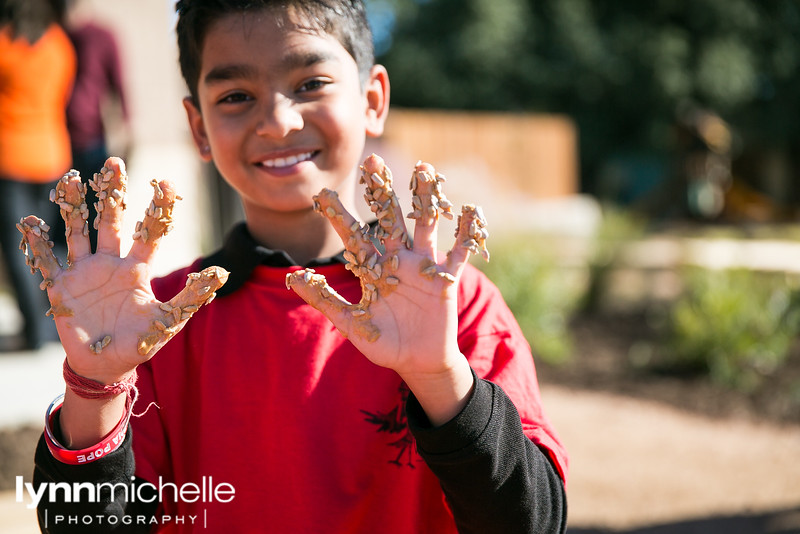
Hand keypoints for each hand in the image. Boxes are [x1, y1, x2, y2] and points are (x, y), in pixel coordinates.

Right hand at [17, 157, 226, 384]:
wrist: (106, 365)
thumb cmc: (139, 341)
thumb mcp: (168, 320)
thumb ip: (192, 297)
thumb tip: (222, 273)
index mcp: (137, 268)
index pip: (149, 231)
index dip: (157, 208)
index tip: (166, 182)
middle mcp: (111, 263)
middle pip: (112, 221)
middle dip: (113, 194)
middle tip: (115, 163)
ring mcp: (84, 271)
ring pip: (78, 232)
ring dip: (75, 208)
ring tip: (73, 180)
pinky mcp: (61, 286)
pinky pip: (47, 260)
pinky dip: (38, 243)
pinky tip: (31, 223)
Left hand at [286, 154, 488, 403]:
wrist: (418, 361)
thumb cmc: (383, 343)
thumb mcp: (351, 324)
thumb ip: (324, 299)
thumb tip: (291, 276)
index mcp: (372, 269)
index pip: (354, 236)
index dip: (340, 215)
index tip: (323, 194)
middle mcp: (397, 259)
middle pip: (389, 219)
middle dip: (383, 191)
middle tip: (374, 162)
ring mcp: (423, 265)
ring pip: (424, 225)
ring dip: (424, 199)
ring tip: (425, 169)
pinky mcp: (446, 277)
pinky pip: (459, 252)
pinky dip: (466, 233)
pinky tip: (471, 211)